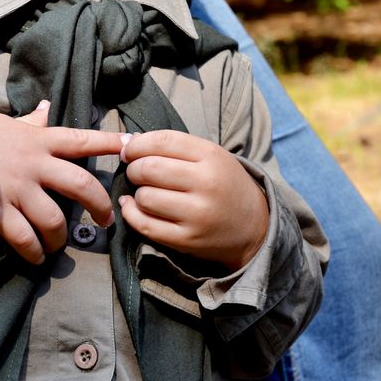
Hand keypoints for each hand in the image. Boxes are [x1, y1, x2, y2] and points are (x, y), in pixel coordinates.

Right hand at [0, 102, 122, 263]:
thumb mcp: (12, 124)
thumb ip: (33, 121)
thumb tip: (45, 107)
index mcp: (41, 141)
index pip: (81, 140)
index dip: (108, 142)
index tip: (132, 145)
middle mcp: (35, 164)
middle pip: (81, 185)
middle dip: (99, 206)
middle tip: (106, 220)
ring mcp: (18, 189)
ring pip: (54, 220)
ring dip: (60, 238)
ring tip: (58, 244)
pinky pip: (23, 237)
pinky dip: (33, 252)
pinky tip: (36, 257)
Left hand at [119, 129, 268, 270]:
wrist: (254, 227)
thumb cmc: (224, 184)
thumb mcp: (209, 156)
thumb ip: (172, 146)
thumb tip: (127, 142)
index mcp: (211, 156)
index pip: (162, 141)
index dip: (137, 145)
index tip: (129, 151)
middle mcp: (206, 184)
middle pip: (149, 169)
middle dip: (134, 169)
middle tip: (136, 172)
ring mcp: (197, 214)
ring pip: (144, 197)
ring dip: (136, 193)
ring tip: (145, 192)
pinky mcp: (187, 240)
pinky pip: (145, 225)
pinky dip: (131, 214)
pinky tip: (132, 207)